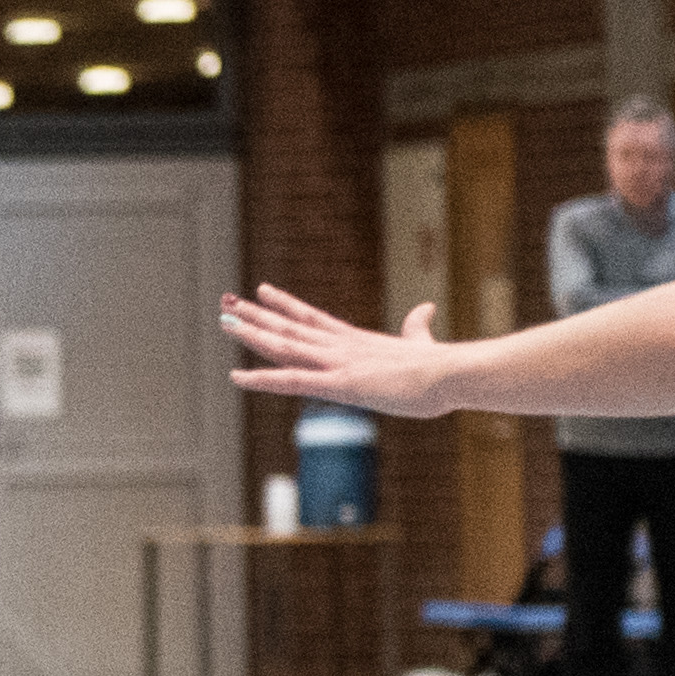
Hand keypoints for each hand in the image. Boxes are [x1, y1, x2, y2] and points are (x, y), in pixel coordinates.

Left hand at [220, 284, 454, 416]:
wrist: (450, 374)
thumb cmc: (440, 368)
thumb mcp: (423, 344)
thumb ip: (417, 328)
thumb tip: (425, 308)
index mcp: (356, 340)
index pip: (311, 317)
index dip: (284, 305)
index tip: (262, 290)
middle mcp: (340, 346)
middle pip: (290, 327)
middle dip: (256, 315)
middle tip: (226, 302)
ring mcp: (337, 363)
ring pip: (285, 345)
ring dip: (253, 333)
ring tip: (224, 320)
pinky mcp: (339, 384)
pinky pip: (291, 381)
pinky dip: (262, 378)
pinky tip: (236, 375)